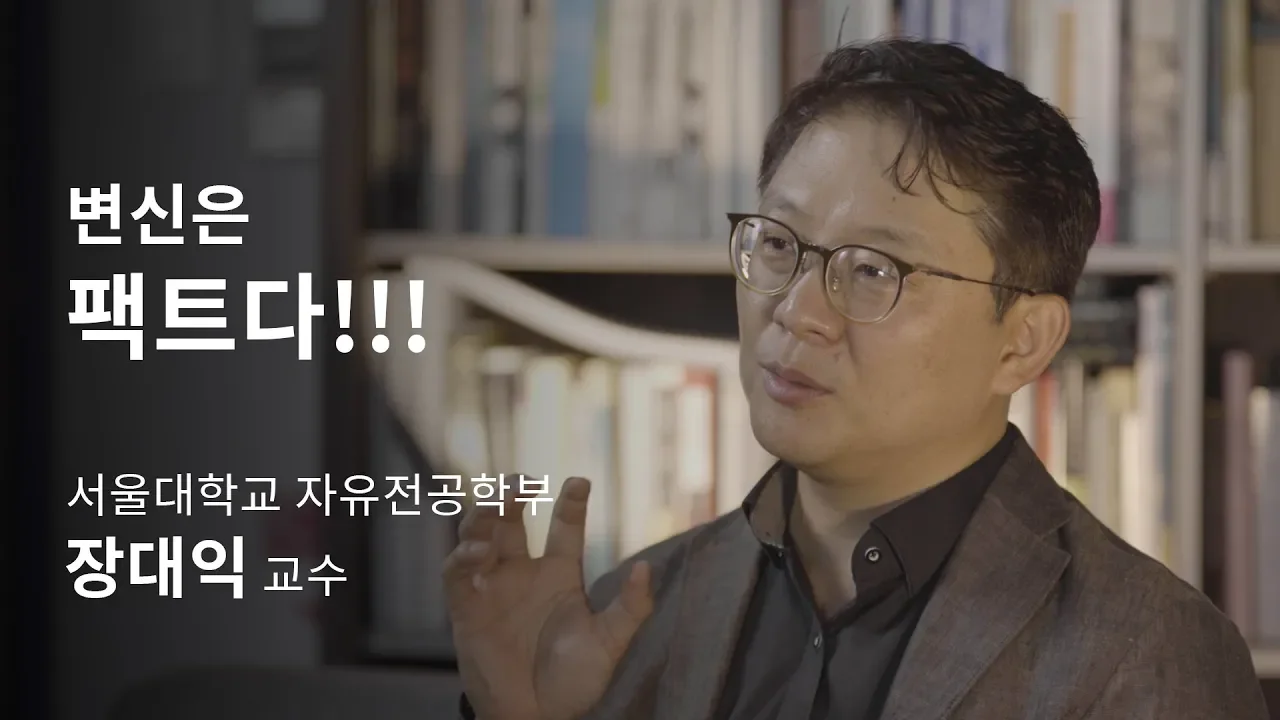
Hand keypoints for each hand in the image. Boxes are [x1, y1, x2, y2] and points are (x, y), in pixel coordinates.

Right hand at [445, 476, 653, 719]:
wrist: (538, 718)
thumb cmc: (574, 682)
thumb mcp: (609, 643)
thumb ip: (630, 607)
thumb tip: (646, 567)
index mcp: (560, 575)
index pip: (563, 528)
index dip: (571, 503)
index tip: (581, 481)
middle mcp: (524, 574)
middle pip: (512, 520)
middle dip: (512, 495)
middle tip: (522, 482)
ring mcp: (493, 589)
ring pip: (479, 536)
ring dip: (483, 516)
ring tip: (496, 505)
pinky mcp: (467, 610)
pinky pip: (456, 574)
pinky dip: (462, 556)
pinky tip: (479, 551)